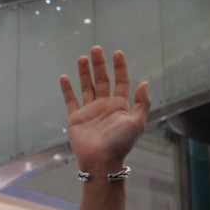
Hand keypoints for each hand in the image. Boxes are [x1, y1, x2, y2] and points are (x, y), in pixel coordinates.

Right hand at [60, 46, 150, 173]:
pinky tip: (65, 77)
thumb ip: (142, 103)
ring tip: (82, 57)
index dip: (120, 67)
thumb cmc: (121, 143)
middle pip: (102, 80)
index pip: (120, 81)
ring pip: (86, 87)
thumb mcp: (137, 123)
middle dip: (99, 64)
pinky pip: (71, 101)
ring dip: (84, 72)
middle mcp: (104, 106)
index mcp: (120, 106)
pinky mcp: (76, 118)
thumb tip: (144, 82)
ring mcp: (89, 111)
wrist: (102, 160)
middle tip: (96, 49)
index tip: (117, 53)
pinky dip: (67, 90)